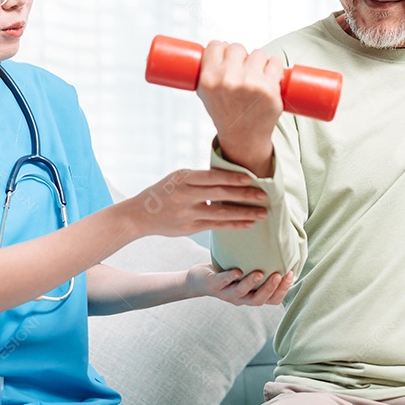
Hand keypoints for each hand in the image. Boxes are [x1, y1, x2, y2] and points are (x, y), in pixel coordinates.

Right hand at [130, 169, 268, 236]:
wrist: (139, 215)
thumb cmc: (164, 192)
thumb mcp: (177, 178)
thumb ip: (200, 178)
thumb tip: (231, 176)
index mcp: (183, 177)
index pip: (212, 176)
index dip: (232, 177)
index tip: (251, 178)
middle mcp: (185, 194)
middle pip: (220, 194)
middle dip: (244, 195)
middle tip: (264, 196)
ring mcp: (187, 213)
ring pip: (221, 213)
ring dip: (244, 213)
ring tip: (262, 213)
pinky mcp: (189, 228)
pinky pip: (216, 226)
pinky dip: (234, 225)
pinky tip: (248, 224)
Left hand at [186, 264, 293, 305]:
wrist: (199, 279)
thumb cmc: (228, 272)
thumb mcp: (248, 271)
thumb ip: (262, 266)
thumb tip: (283, 246)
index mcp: (252, 296)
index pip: (272, 300)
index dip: (283, 290)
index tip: (290, 274)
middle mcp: (241, 298)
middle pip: (259, 300)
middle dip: (270, 288)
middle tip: (279, 275)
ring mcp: (227, 293)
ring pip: (241, 293)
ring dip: (251, 283)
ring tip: (259, 273)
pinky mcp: (213, 285)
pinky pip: (222, 282)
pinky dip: (230, 277)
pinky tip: (238, 270)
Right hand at [196, 41, 283, 174]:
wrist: (244, 136)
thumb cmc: (225, 111)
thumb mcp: (206, 93)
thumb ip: (208, 69)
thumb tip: (221, 44)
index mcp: (209, 79)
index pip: (215, 45)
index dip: (222, 50)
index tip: (226, 57)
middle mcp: (228, 80)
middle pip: (237, 47)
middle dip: (241, 56)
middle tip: (242, 70)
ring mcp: (250, 83)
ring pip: (258, 53)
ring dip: (258, 62)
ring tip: (256, 77)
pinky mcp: (269, 88)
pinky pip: (275, 62)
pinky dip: (275, 67)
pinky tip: (270, 76)